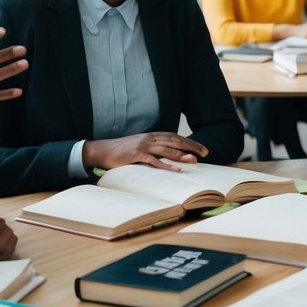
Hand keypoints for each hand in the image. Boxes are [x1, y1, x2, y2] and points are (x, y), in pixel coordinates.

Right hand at [82, 132, 208, 170]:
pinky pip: (153, 160)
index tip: (201, 148)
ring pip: (166, 149)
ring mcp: (142, 146)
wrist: (102, 150)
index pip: (174, 136)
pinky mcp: (135, 155)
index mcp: (151, 136)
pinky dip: (165, 165)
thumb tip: (168, 156)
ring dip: (182, 155)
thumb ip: (153, 149)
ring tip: (194, 160)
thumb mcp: (140, 147)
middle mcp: (149, 138)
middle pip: (174, 140)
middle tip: (205, 153)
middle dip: (191, 146)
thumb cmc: (121, 151)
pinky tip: (176, 170)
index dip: (189, 142)